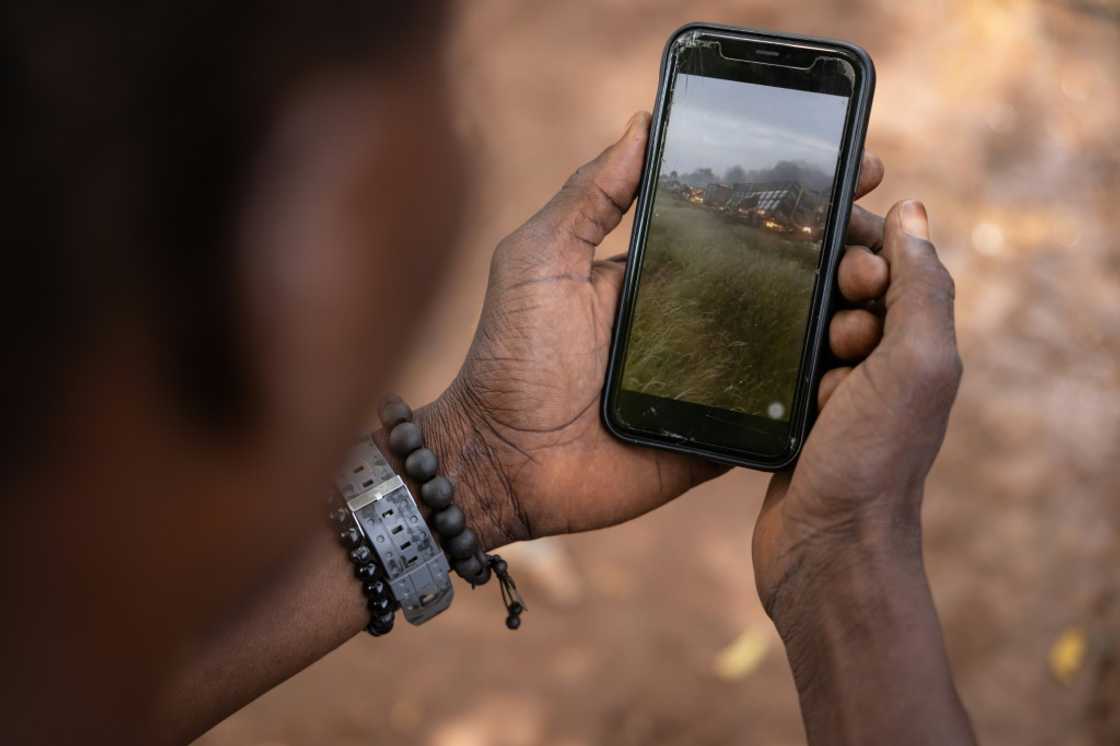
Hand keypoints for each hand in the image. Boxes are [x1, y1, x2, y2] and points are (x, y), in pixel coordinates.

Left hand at [421, 112, 890, 550]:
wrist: (503, 460)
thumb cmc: (512, 355)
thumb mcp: (540, 258)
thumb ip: (589, 197)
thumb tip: (641, 124)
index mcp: (661, 274)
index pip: (739, 227)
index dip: (792, 201)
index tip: (849, 170)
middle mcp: (694, 320)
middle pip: (780, 280)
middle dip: (837, 254)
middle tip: (881, 236)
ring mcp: (712, 378)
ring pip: (793, 343)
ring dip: (841, 317)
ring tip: (882, 290)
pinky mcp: (720, 433)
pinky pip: (779, 411)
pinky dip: (819, 391)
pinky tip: (864, 363)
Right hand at [751, 198, 962, 630]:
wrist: (826, 550)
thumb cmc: (874, 460)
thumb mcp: (915, 364)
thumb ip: (921, 288)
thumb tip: (913, 210)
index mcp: (917, 344)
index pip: (895, 265)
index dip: (868, 251)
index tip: (845, 271)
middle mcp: (880, 363)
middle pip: (844, 289)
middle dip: (829, 291)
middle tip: (830, 329)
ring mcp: (833, 390)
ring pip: (804, 325)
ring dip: (794, 330)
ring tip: (797, 364)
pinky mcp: (791, 415)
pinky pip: (776, 365)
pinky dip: (768, 360)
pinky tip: (752, 366)